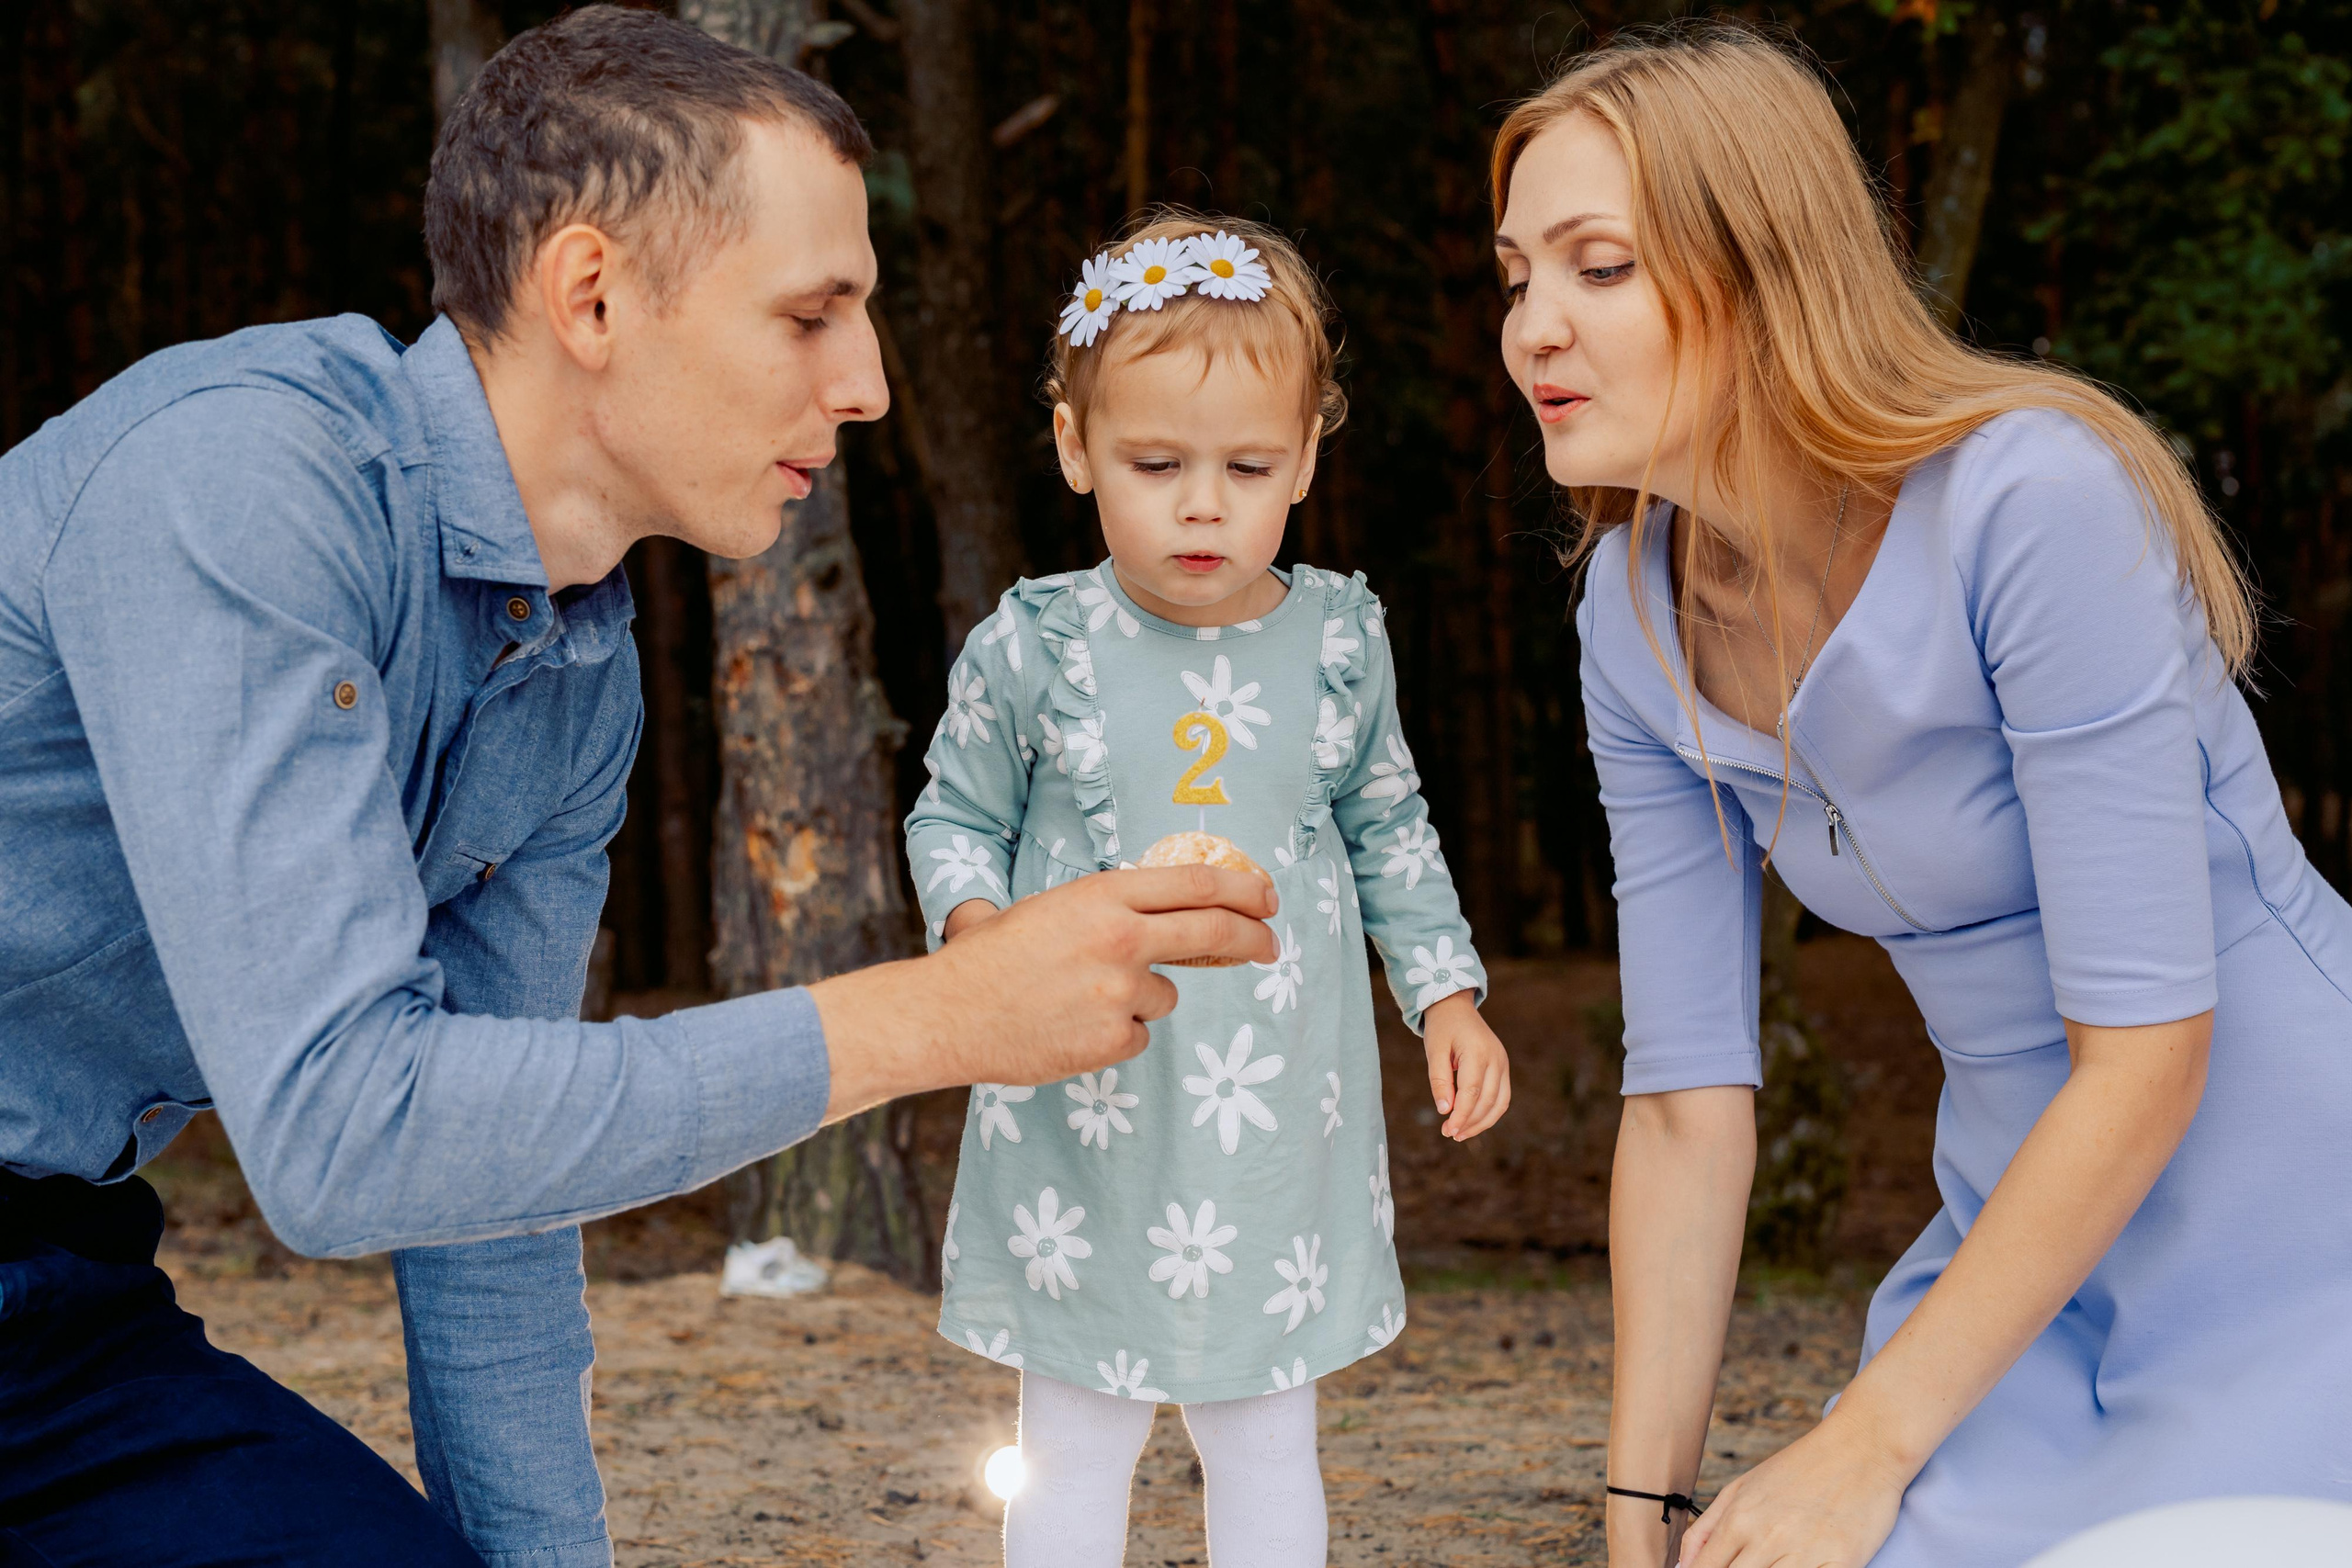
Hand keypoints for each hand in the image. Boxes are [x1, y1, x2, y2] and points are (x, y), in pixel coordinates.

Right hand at [808, 865, 1279, 1121]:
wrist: (946, 1013)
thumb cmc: (989, 958)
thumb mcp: (1046, 908)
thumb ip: (1100, 907)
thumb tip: (1145, 907)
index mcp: (1102, 895)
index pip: (1197, 882)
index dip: (1244, 889)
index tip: (1267, 898)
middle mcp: (1120, 937)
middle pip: (1212, 932)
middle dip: (1253, 939)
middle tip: (1271, 946)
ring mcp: (1119, 990)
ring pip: (1164, 995)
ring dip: (1138, 998)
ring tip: (1077, 1000)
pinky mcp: (1113, 1038)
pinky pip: (1138, 1034)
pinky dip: (1113, 1034)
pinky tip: (1069, 1028)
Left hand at [1422, 991, 1509, 1139]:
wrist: (1456, 1007)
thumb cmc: (1442, 1028)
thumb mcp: (1434, 1050)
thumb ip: (1439, 1080)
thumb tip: (1444, 1111)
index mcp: (1478, 1052)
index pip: (1472, 1092)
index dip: (1461, 1115)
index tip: (1447, 1130)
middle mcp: (1496, 1058)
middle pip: (1487, 1100)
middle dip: (1469, 1121)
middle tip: (1449, 1133)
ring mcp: (1503, 1063)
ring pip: (1499, 1103)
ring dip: (1482, 1122)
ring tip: (1460, 1133)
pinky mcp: (1503, 1068)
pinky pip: (1502, 1097)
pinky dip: (1490, 1113)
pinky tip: (1472, 1122)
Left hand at [1673, 1413, 1907, 1567]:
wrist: (1861, 1446)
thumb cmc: (1800, 1467)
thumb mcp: (1743, 1486)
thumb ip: (1707, 1527)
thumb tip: (1682, 1565)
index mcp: (1740, 1518)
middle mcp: (1768, 1538)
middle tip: (1744, 1567)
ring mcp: (1806, 1553)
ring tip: (1769, 1564)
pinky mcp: (1842, 1561)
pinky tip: (1797, 1566)